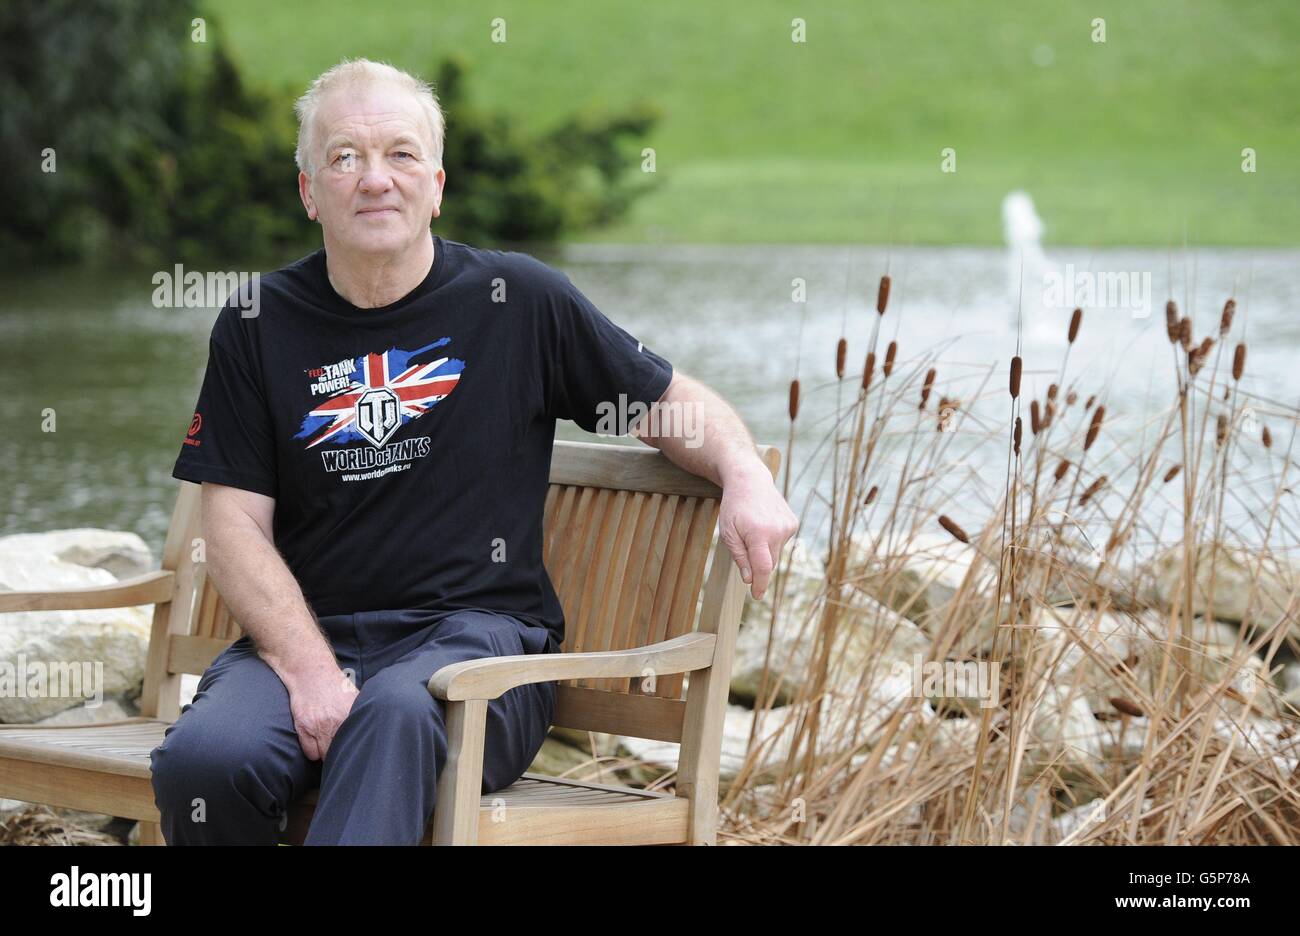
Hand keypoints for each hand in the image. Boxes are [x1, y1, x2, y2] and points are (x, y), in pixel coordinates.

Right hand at [285, 668, 359, 760]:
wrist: (311, 673)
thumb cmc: (334, 685)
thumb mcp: (354, 697)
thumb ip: (361, 714)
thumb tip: (376, 729)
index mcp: (351, 715)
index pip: (356, 744)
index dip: (356, 750)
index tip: (356, 752)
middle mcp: (336, 722)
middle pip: (340, 752)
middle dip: (341, 754)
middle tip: (342, 753)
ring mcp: (318, 726)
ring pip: (324, 756)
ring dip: (327, 755)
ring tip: (329, 748)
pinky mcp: (303, 728)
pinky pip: (310, 753)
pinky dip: (313, 752)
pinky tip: (317, 744)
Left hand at [718, 469, 799, 599]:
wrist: (749, 480)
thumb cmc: (734, 507)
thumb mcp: (728, 532)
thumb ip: (739, 556)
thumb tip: (749, 579)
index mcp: (759, 533)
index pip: (763, 567)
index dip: (760, 584)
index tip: (757, 596)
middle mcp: (777, 531)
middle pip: (769, 562)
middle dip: (757, 564)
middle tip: (744, 546)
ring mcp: (788, 526)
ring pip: (775, 553)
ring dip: (764, 550)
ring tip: (753, 529)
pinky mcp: (793, 523)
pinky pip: (781, 542)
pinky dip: (771, 540)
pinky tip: (763, 525)